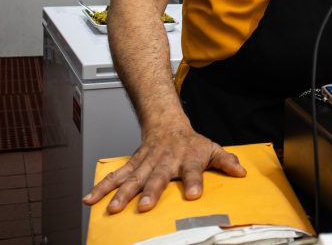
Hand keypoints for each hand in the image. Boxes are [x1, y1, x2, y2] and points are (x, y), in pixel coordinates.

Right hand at [82, 124, 246, 212]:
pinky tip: (90, 200)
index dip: (194, 182)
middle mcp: (165, 161)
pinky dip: (102, 187)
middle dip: (151, 191)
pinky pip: (115, 176)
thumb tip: (241, 172)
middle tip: (146, 206)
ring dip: (122, 193)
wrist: (166, 123)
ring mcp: (146, 163)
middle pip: (158, 177)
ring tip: (113, 208)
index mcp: (187, 158)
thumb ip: (226, 161)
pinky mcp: (132, 165)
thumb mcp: (212, 148)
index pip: (193, 170)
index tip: (193, 194)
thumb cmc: (190, 142)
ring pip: (133, 178)